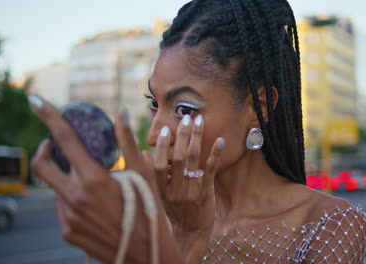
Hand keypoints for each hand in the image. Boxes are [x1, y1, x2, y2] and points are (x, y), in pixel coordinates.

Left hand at [29, 95, 180, 262]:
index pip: (65, 140)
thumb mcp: (142, 174)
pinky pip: (62, 207)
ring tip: (90, 182)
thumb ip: (127, 142)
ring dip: (65, 178)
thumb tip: (122, 113)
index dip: (49, 117)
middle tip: (55, 146)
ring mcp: (68, 216)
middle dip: (44, 150)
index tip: (36, 101)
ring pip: (55, 188)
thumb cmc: (148, 211)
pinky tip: (92, 203)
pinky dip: (71, 198)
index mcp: (94, 179)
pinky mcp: (68, 231)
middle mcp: (75, 197)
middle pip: (42, 165)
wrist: (147, 253)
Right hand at [150, 114, 223, 261]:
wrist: (189, 235)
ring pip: (193, 161)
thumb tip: (145, 153)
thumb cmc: (172, 212)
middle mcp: (174, 191)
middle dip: (182, 136)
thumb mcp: (158, 196)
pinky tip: (220, 140)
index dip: (161, 148)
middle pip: (178, 159)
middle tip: (186, 117)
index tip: (164, 130)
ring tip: (199, 121)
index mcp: (160, 191)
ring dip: (197, 138)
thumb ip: (153, 176)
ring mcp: (191, 192)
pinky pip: (210, 171)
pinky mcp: (205, 194)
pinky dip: (215, 154)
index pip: (157, 166)